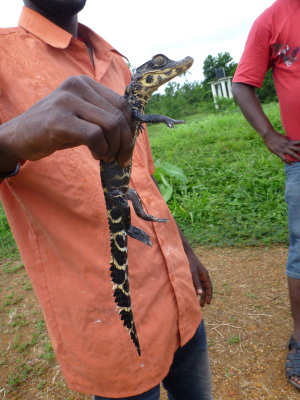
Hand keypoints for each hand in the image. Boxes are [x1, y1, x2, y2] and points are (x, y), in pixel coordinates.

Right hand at [0, 75, 134, 170]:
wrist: (19, 136)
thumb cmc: (55, 129)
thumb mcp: (82, 116)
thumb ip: (103, 117)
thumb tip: (133, 131)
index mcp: (86, 83)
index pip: (123, 104)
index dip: (130, 129)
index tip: (126, 147)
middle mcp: (77, 86)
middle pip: (119, 116)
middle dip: (126, 142)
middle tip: (120, 158)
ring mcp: (67, 101)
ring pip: (110, 125)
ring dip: (114, 148)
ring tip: (106, 157)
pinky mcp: (59, 119)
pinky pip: (94, 136)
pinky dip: (101, 150)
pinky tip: (96, 155)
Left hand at [187, 251, 212, 306]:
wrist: (183, 252)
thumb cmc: (188, 262)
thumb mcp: (192, 273)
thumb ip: (196, 283)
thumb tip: (200, 294)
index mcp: (205, 275)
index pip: (209, 287)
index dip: (209, 295)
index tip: (208, 303)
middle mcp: (202, 275)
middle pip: (205, 288)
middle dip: (204, 296)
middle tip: (202, 305)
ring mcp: (198, 274)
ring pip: (200, 286)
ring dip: (199, 294)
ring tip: (197, 302)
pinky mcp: (192, 274)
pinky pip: (196, 283)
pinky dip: (195, 289)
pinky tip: (191, 293)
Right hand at [264, 131, 299, 161]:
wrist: (269, 136)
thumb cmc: (276, 136)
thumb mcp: (284, 138)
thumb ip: (288, 141)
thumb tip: (290, 142)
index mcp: (289, 141)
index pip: (299, 142)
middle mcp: (288, 145)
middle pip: (297, 149)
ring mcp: (283, 149)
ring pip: (293, 154)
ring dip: (297, 158)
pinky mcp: (279, 152)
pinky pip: (285, 158)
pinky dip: (289, 162)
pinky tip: (292, 164)